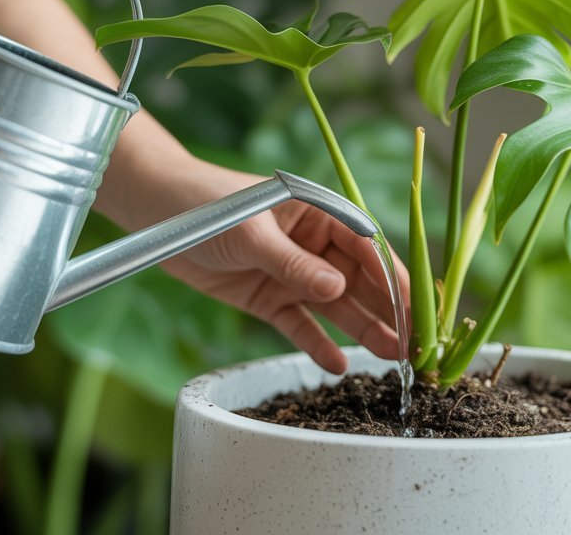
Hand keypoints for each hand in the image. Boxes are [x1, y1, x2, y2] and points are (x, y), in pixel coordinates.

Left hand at [124, 160, 409, 374]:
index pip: (365, 246)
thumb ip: (293, 264)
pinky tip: (340, 365)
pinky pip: (300, 325)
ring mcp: (292, 273)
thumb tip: (337, 290)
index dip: (392, 276)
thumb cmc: (206, 205)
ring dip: (364, 330)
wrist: (156, 212)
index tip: (414, 306)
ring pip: (336, 306)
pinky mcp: (268, 298)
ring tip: (393, 358)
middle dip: (387, 310)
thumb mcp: (250, 233)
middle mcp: (313, 244)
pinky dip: (318, 344)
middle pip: (359, 281)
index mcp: (318, 213)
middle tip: (414, 343)